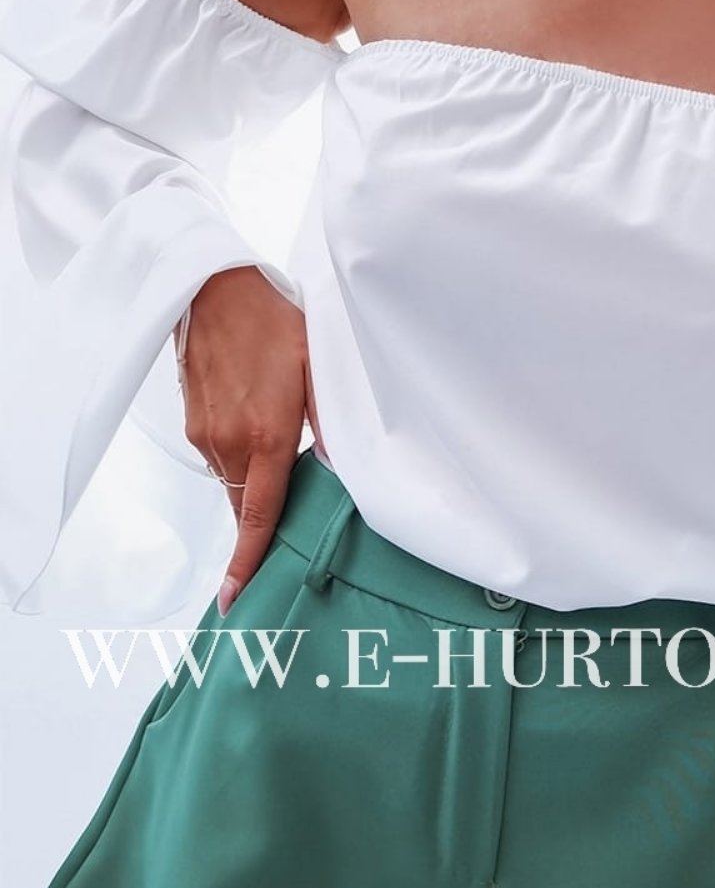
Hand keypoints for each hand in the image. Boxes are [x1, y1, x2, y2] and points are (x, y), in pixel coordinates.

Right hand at [175, 265, 323, 615]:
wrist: (214, 287)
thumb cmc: (273, 321)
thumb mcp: (319, 369)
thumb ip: (334, 425)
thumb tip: (349, 469)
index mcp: (264, 437)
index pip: (258, 517)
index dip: (247, 563)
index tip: (234, 600)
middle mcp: (228, 444)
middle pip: (247, 508)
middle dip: (263, 527)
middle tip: (290, 533)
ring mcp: (205, 434)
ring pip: (234, 484)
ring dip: (256, 484)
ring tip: (284, 452)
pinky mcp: (192, 422)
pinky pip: (221, 460)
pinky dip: (242, 460)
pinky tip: (261, 427)